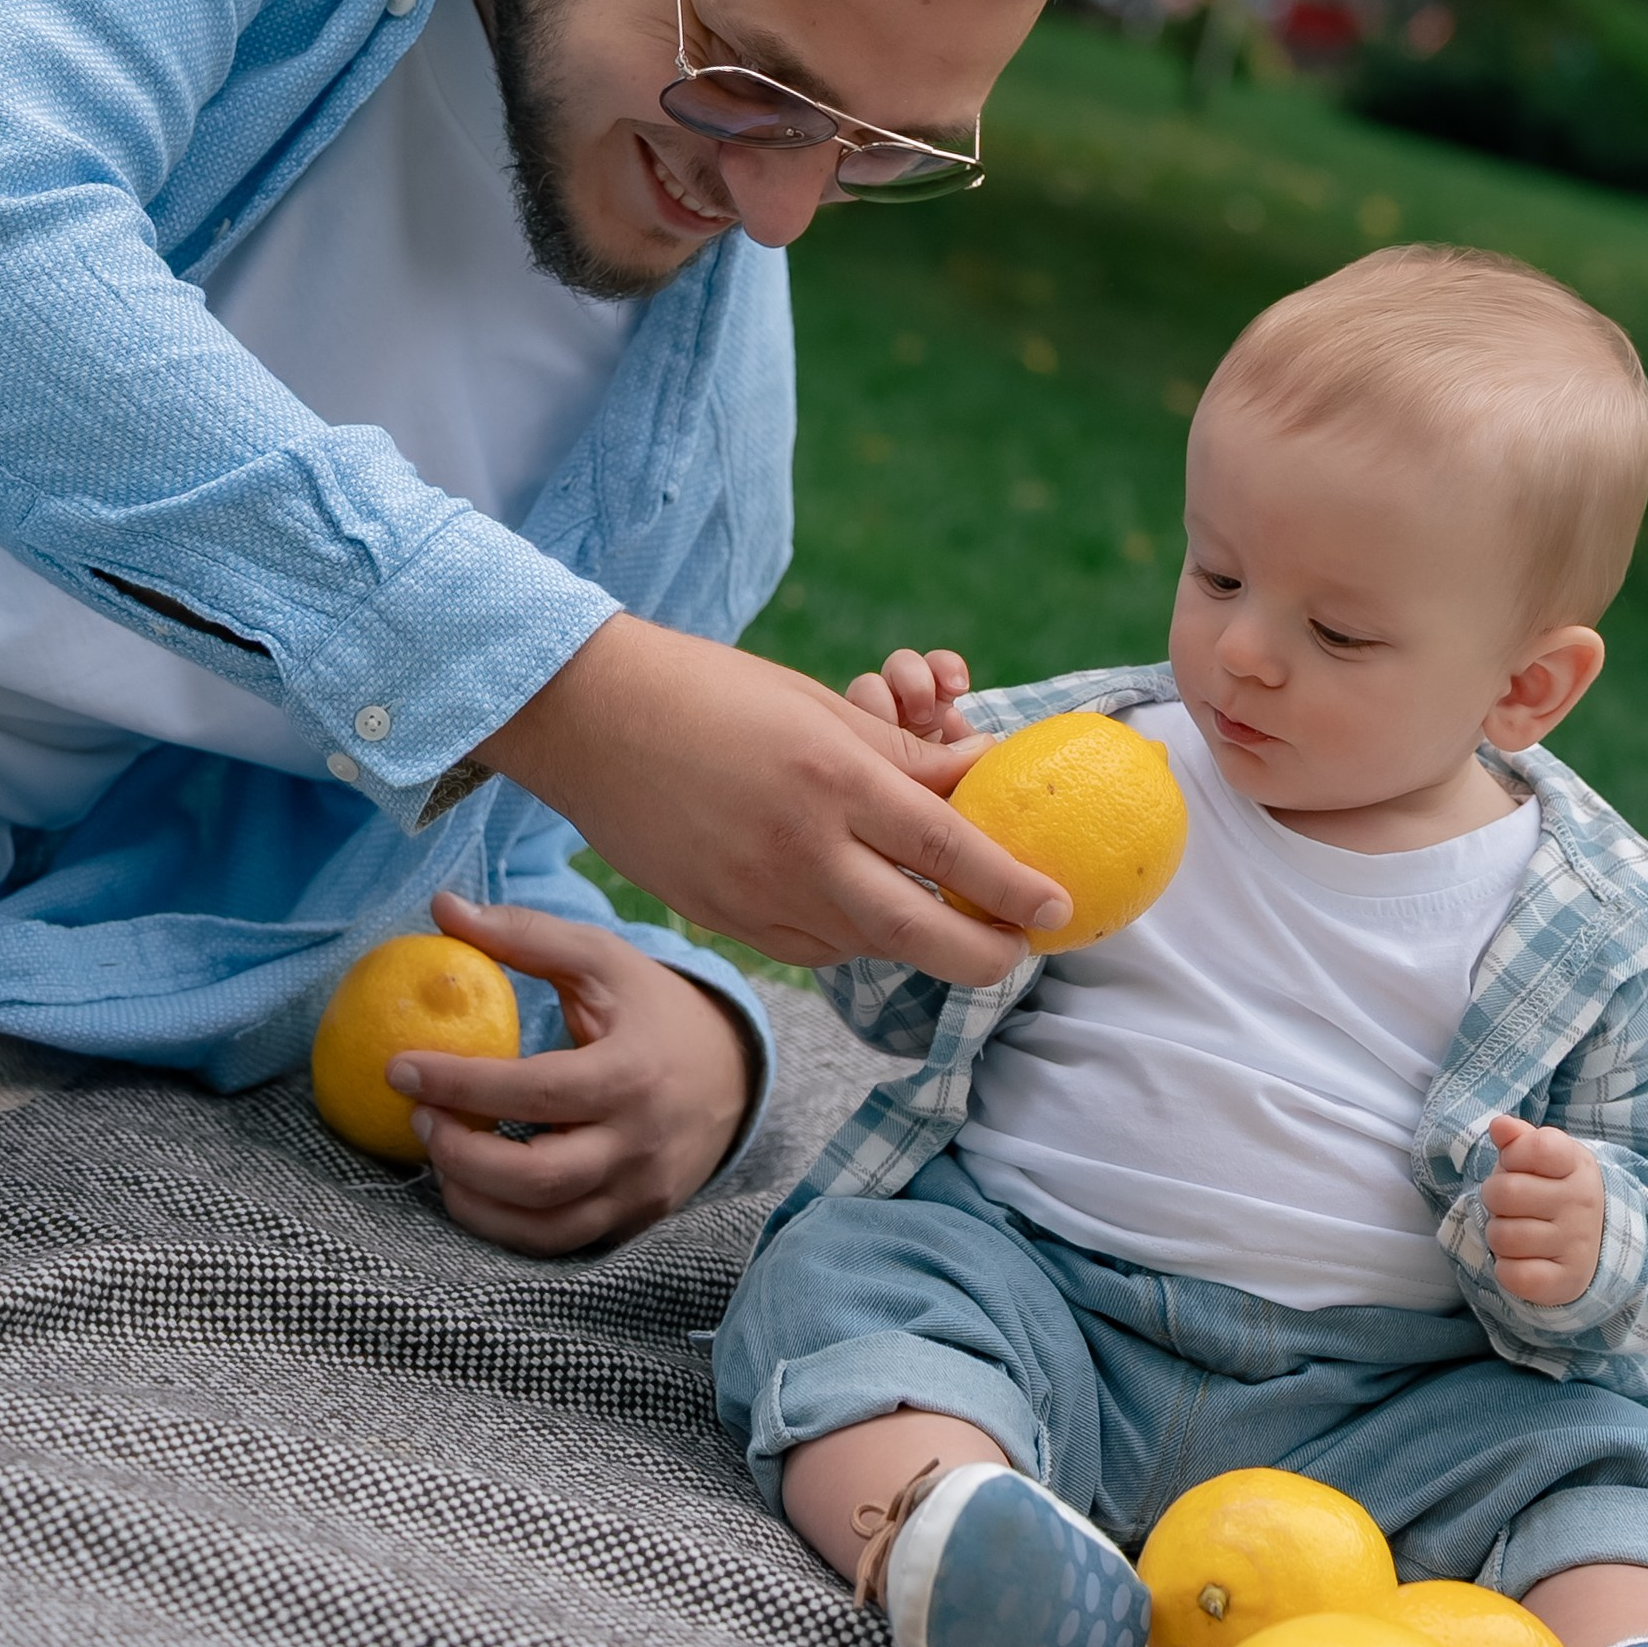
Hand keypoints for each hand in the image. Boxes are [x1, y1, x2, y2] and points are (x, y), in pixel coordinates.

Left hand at [388, 892, 755, 1255]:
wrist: (732, 1071)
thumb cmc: (652, 1008)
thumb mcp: (600, 959)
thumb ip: (524, 935)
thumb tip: (442, 907)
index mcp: (632, 1074)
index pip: (533, 1091)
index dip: (459, 1084)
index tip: (401, 1068)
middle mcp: (639, 1144)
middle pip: (537, 1178)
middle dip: (459, 1155)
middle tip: (418, 1117)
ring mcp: (639, 1192)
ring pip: (543, 1227)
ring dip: (472, 1200)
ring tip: (438, 1152)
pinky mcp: (632, 1221)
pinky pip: (558, 1243)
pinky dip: (504, 1225)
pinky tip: (473, 1186)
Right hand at [479, 616, 1064, 984]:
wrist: (589, 718)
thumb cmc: (710, 691)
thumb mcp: (819, 709)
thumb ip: (902, 758)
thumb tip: (978, 782)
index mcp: (834, 779)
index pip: (948, 851)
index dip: (1013, 886)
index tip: (1058, 905)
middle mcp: (800, 848)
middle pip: (917, 934)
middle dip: (983, 955)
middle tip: (1018, 949)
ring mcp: (756, 895)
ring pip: (865, 948)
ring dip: (917, 943)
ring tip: (950, 921)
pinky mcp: (723, 919)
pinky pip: (810, 948)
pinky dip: (851, 937)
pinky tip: (865, 910)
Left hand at [1482, 1115, 1607, 1305]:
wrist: (1593, 1243)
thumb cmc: (1550, 1189)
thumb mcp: (1539, 1157)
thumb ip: (1517, 1138)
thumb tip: (1500, 1126)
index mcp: (1575, 1164)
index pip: (1536, 1147)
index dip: (1513, 1155)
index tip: (1517, 1164)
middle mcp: (1582, 1202)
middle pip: (1504, 1193)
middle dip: (1493, 1199)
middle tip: (1510, 1205)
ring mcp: (1577, 1242)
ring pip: (1502, 1237)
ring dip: (1498, 1236)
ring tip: (1517, 1231)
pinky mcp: (1567, 1280)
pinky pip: (1513, 1275)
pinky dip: (1506, 1270)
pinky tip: (1522, 1260)